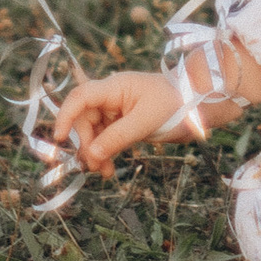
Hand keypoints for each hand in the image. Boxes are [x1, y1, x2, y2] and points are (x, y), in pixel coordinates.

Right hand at [52, 54, 252, 178]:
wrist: (202, 104)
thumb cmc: (176, 103)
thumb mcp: (145, 122)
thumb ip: (116, 138)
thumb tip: (90, 155)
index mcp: (115, 87)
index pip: (80, 97)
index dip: (65, 116)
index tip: (58, 138)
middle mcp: (113, 96)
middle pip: (85, 118)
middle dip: (86, 143)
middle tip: (94, 166)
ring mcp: (119, 109)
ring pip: (95, 131)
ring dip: (96, 152)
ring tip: (105, 173)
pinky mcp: (126, 122)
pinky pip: (108, 138)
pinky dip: (107, 153)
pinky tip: (110, 168)